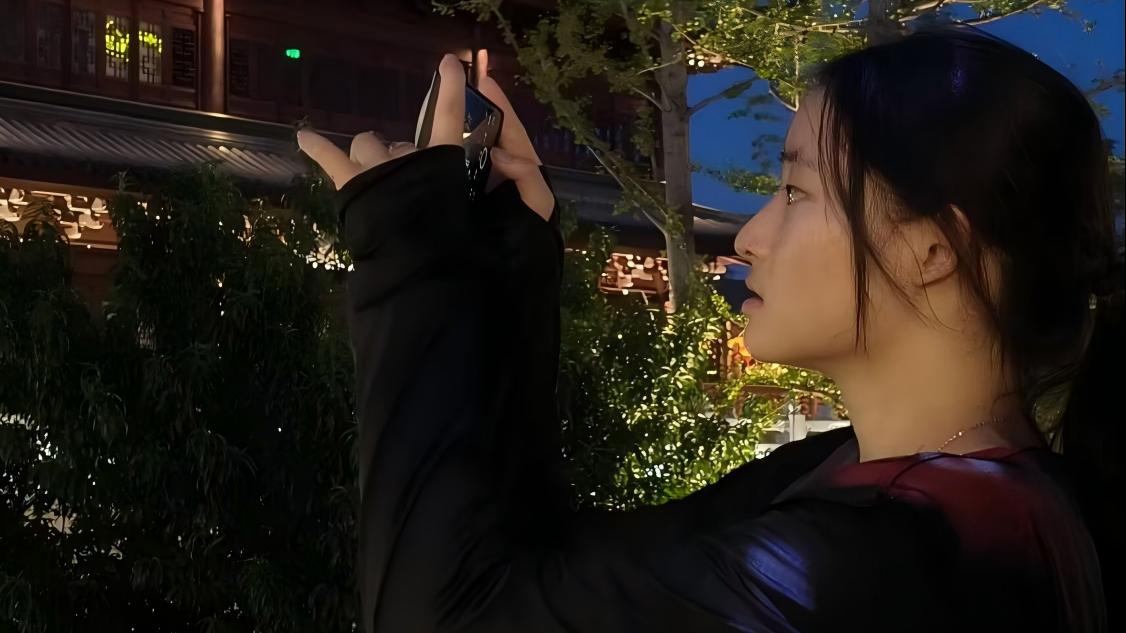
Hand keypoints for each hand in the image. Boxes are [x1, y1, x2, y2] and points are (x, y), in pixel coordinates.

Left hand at [296, 50, 554, 222]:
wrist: (414, 267)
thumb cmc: (456, 247)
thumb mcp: (498, 216)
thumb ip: (515, 183)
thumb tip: (504, 160)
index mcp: (440, 163)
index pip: (449, 118)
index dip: (450, 90)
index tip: (450, 63)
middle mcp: (406, 158)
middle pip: (401, 145)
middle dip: (404, 158)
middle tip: (410, 185)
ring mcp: (375, 169)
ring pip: (367, 147)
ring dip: (372, 158)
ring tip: (375, 175)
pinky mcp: (351, 186)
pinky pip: (329, 158)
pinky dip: (317, 146)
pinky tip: (304, 137)